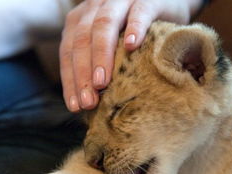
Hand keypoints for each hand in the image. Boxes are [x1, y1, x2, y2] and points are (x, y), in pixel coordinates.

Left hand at [60, 0, 202, 111]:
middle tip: (88, 101)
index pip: (68, 51)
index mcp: (81, 20)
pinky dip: (134, 28)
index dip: (70, 79)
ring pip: (103, 25)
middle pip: (82, 39)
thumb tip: (87, 101)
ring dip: (101, 55)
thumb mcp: (110, 46)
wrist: (163, 4)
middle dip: (82, 72)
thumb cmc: (132, 32)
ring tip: (102, 83)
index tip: (75, 105)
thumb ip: (97, 63)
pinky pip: (139, 12)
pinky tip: (131, 46)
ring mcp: (120, 1)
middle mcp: (95, 7)